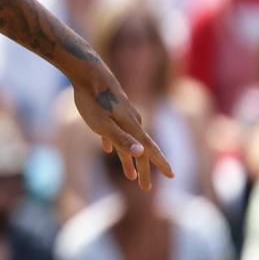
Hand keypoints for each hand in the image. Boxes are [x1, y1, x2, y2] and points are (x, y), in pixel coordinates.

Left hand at [71, 62, 173, 189]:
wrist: (87, 71)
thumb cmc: (91, 100)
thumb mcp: (102, 124)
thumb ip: (121, 139)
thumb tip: (142, 154)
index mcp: (131, 127)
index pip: (150, 150)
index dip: (160, 164)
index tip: (172, 176)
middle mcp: (132, 120)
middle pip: (140, 149)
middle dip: (143, 170)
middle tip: (145, 188)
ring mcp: (122, 113)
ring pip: (129, 141)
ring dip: (128, 158)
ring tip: (129, 175)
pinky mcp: (112, 108)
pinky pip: (116, 130)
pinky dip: (114, 142)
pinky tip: (106, 147)